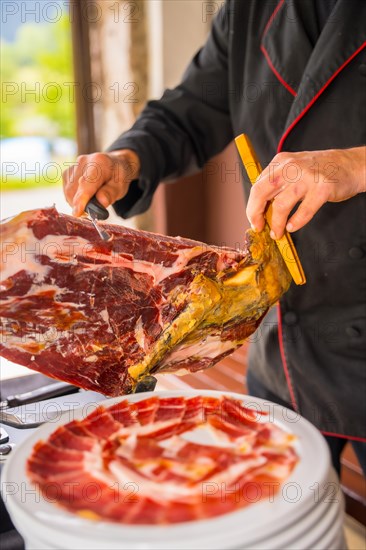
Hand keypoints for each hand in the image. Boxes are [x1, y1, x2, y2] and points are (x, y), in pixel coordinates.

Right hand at [63, 149, 140, 216]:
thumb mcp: (120, 186)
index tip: (77, 212)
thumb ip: (111, 193)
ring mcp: (73, 166)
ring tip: (90, 201)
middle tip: (91, 211)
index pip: (87, 182)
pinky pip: (66, 190)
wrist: (112, 165)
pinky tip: (84, 196)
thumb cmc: (117, 177)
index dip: (81, 198)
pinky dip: (73, 197)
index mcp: (100, 162)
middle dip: (80, 204)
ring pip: (68, 191)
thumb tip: (102, 202)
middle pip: (74, 189)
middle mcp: (83, 161)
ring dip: (76, 202)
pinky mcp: (67, 172)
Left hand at [246, 147, 365, 238]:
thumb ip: (278, 182)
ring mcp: (307, 177)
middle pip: (261, 192)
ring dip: (276, 223)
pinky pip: (303, 211)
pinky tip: (292, 227)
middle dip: (255, 213)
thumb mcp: (294, 167)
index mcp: (281, 161)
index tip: (254, 219)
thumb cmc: (320, 170)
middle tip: (258, 227)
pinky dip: (295, 222)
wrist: (350, 165)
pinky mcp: (322, 189)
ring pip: (281, 205)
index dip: (252, 206)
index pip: (257, 185)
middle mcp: (291, 167)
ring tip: (278, 232)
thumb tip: (260, 207)